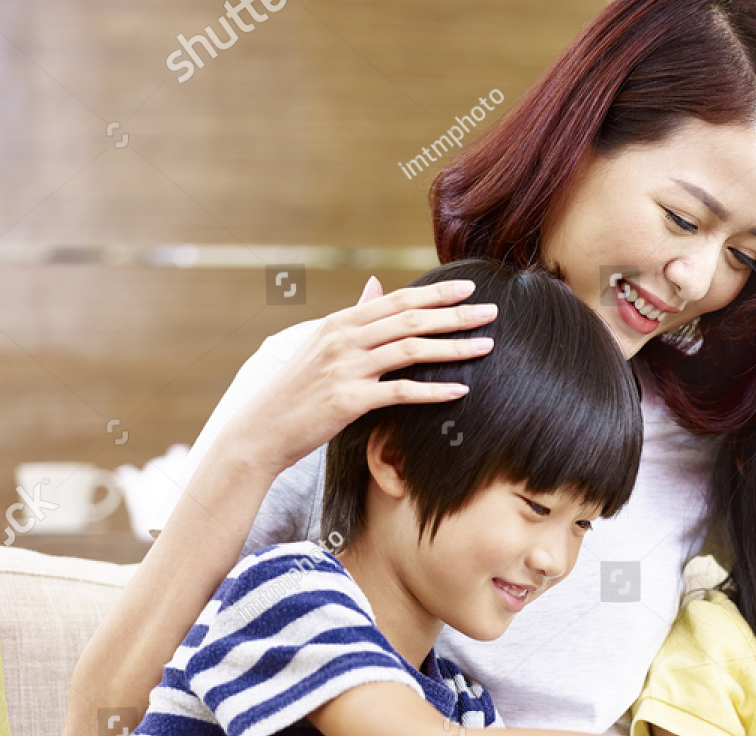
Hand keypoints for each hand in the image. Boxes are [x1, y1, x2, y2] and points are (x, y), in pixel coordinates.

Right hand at [217, 276, 498, 478]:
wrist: (263, 429)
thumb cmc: (297, 390)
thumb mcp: (321, 344)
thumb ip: (354, 315)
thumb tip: (375, 285)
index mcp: (341, 323)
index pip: (397, 300)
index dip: (436, 293)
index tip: (469, 288)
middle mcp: (344, 339)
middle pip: (410, 319)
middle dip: (455, 314)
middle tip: (491, 311)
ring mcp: (347, 368)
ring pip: (411, 349)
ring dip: (453, 347)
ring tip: (486, 345)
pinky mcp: (349, 400)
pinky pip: (401, 391)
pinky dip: (433, 390)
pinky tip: (460, 390)